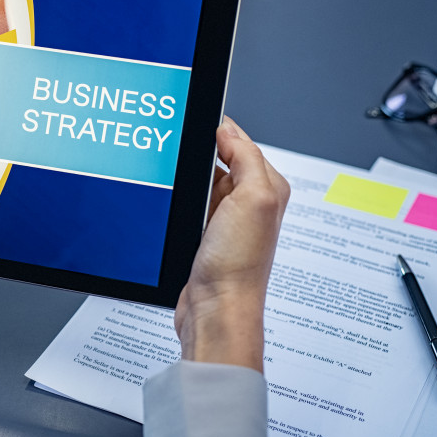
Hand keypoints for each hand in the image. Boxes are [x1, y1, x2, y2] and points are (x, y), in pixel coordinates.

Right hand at [174, 117, 289, 372]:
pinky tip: (170, 207)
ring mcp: (223, 220)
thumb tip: (227, 130)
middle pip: (215, 160)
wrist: (215, 310)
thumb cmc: (238, 266)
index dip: (215, 132)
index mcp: (267, 187)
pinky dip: (177, 203)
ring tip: (174, 188)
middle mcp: (248, 203)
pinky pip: (187, 205)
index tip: (190, 125)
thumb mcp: (253, 199)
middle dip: (195, 157)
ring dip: (184, 183)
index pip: (239, 142)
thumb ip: (246, 158)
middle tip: (175, 156)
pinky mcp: (203, 235)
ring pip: (198, 183)